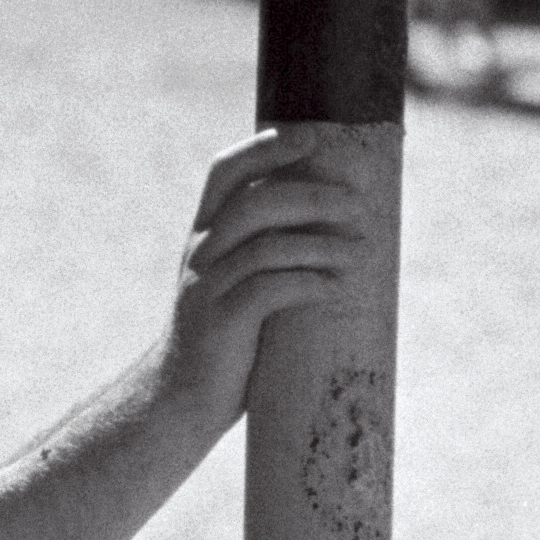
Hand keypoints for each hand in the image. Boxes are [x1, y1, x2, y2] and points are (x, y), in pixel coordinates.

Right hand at [157, 125, 383, 435]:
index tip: (311, 137)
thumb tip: (332, 226)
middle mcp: (200, 253)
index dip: (264, 148)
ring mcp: (207, 287)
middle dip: (312, 195)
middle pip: (256, 202)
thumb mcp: (238, 285)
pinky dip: (308, 283)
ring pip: (268, 246)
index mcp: (204, 235)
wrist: (179, 401)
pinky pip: (269, 290)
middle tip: (358, 204)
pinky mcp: (221, 323)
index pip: (225, 171)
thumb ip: (266, 254)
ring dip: (322, 243)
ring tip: (360, 251)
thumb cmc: (224, 342)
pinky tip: (334, 287)